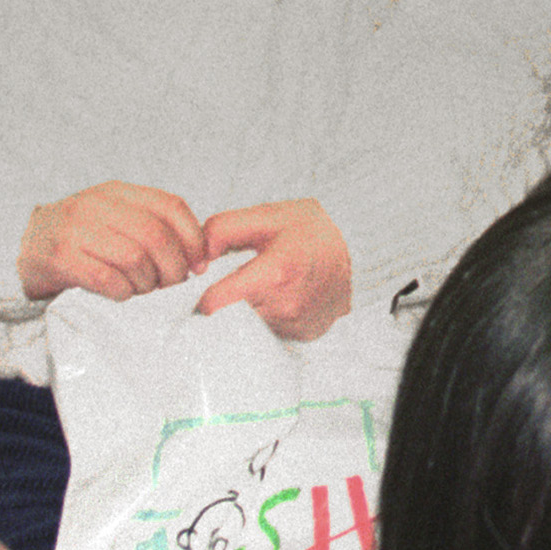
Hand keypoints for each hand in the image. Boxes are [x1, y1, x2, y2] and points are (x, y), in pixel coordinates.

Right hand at [17, 182, 205, 303]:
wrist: (22, 244)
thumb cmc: (80, 237)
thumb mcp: (114, 218)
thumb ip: (151, 226)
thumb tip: (198, 257)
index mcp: (117, 192)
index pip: (170, 206)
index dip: (193, 238)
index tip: (199, 263)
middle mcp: (96, 204)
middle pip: (155, 235)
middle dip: (173, 267)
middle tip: (170, 284)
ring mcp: (75, 229)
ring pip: (134, 258)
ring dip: (147, 282)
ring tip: (142, 289)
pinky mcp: (59, 257)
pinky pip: (107, 279)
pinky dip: (123, 292)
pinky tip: (121, 294)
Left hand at [194, 200, 354, 340]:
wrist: (352, 254)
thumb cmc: (310, 232)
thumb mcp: (269, 215)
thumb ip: (224, 228)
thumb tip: (199, 259)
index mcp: (277, 272)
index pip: (217, 303)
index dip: (202, 296)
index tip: (203, 287)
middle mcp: (287, 305)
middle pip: (228, 318)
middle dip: (223, 303)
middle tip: (231, 284)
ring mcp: (296, 324)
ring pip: (245, 328)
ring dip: (241, 313)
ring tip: (257, 287)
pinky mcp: (301, 335)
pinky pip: (265, 332)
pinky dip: (261, 318)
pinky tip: (273, 298)